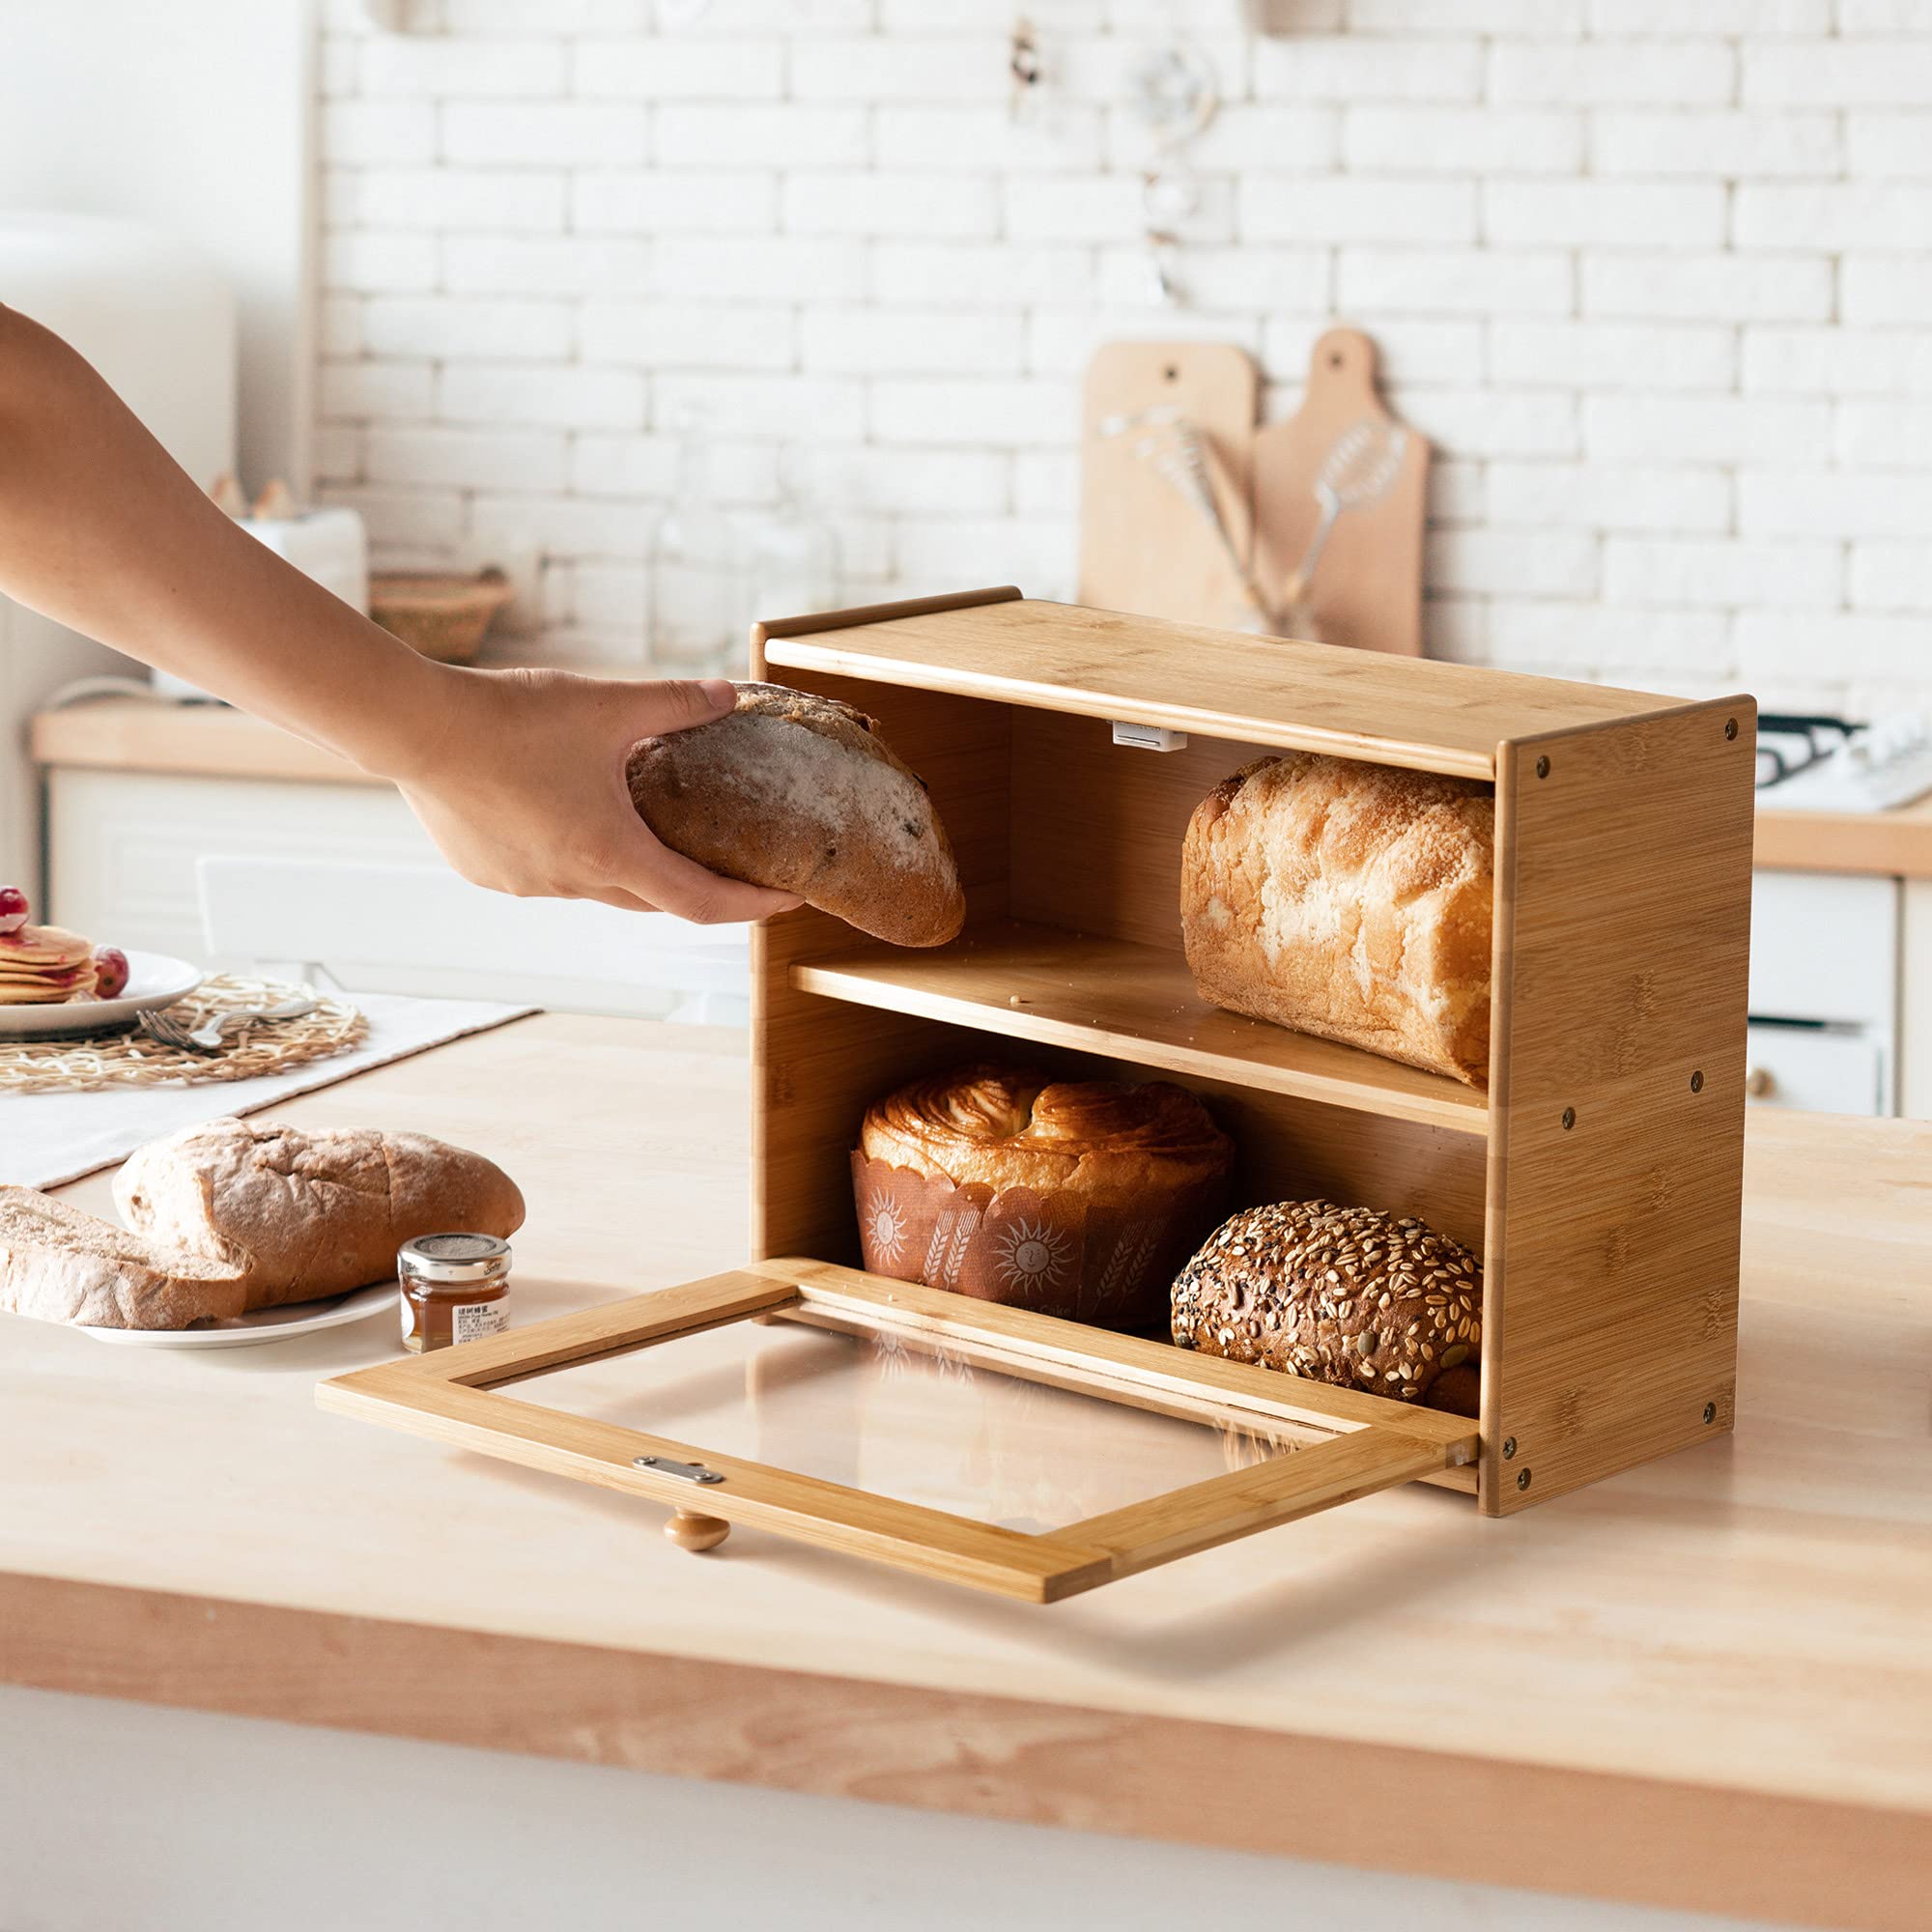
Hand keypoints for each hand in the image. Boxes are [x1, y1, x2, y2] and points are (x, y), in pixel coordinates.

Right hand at [391, 664, 803, 923]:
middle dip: (695, 886)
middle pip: (653, 898)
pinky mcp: (489, 874)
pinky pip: (547, 873)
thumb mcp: (608, 703)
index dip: (750, 905)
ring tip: (641, 827)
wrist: (415, 727)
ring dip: (626, 865)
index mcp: (612, 852)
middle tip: (729, 864)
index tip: (786, 899)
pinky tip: (564, 815)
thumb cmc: (514, 716)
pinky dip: (569, 852)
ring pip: (596, 885)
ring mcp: (527, 885)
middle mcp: (572, 882)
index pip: (701, 902)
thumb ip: (677, 703)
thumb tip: (730, 697)